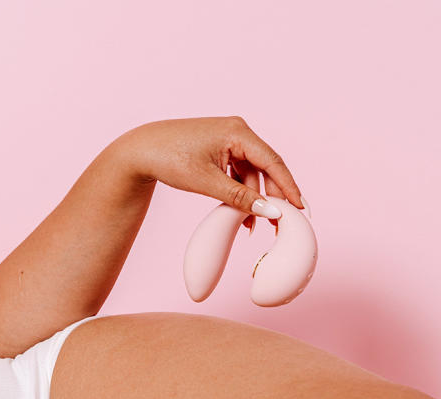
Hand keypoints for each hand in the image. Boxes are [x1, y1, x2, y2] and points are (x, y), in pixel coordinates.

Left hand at [111, 116, 303, 231]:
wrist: (140, 151)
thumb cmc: (170, 159)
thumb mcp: (208, 183)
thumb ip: (241, 198)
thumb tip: (269, 211)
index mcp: (238, 132)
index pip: (273, 162)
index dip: (289, 187)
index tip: (300, 209)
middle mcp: (237, 131)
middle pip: (264, 168)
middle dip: (270, 197)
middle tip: (278, 223)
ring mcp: (228, 138)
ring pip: (251, 172)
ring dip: (252, 198)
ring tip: (251, 225)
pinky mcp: (219, 148)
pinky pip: (238, 171)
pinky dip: (239, 191)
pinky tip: (239, 212)